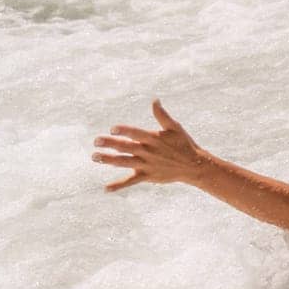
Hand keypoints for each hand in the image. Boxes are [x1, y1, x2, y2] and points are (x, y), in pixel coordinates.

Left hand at [91, 100, 206, 190]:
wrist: (193, 166)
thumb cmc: (183, 143)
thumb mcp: (175, 127)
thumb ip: (162, 115)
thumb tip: (154, 100)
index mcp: (153, 139)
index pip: (136, 133)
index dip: (125, 131)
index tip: (112, 128)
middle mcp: (148, 152)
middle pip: (126, 147)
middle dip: (110, 144)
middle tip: (96, 140)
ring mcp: (147, 165)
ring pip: (124, 162)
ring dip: (109, 160)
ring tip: (95, 157)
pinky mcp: (147, 176)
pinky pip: (131, 181)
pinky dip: (119, 185)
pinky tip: (106, 188)